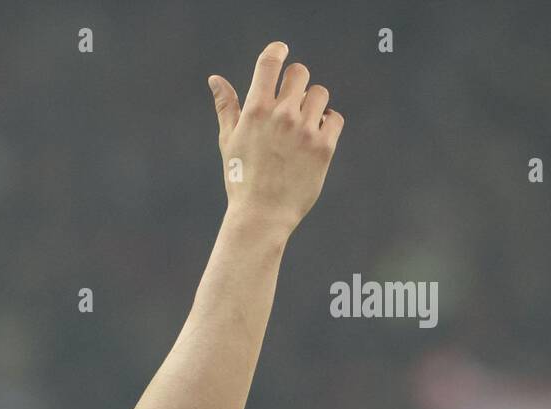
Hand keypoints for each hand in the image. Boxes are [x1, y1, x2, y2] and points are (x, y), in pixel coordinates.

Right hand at [208, 41, 343, 233]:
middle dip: (295, 84)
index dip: (277, 51)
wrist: (262, 215)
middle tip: (289, 106)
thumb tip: (215, 79)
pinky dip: (326, 124)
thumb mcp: (229, 141)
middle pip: (300, 73)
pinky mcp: (324, 146)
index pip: (270, 62)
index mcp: (256, 111)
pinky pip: (334, 117)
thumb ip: (226, 106)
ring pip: (320, 93)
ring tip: (301, 127)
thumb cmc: (241, 178)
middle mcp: (281, 115)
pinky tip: (313, 139)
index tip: (280, 52)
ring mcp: (305, 130)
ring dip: (312, 105)